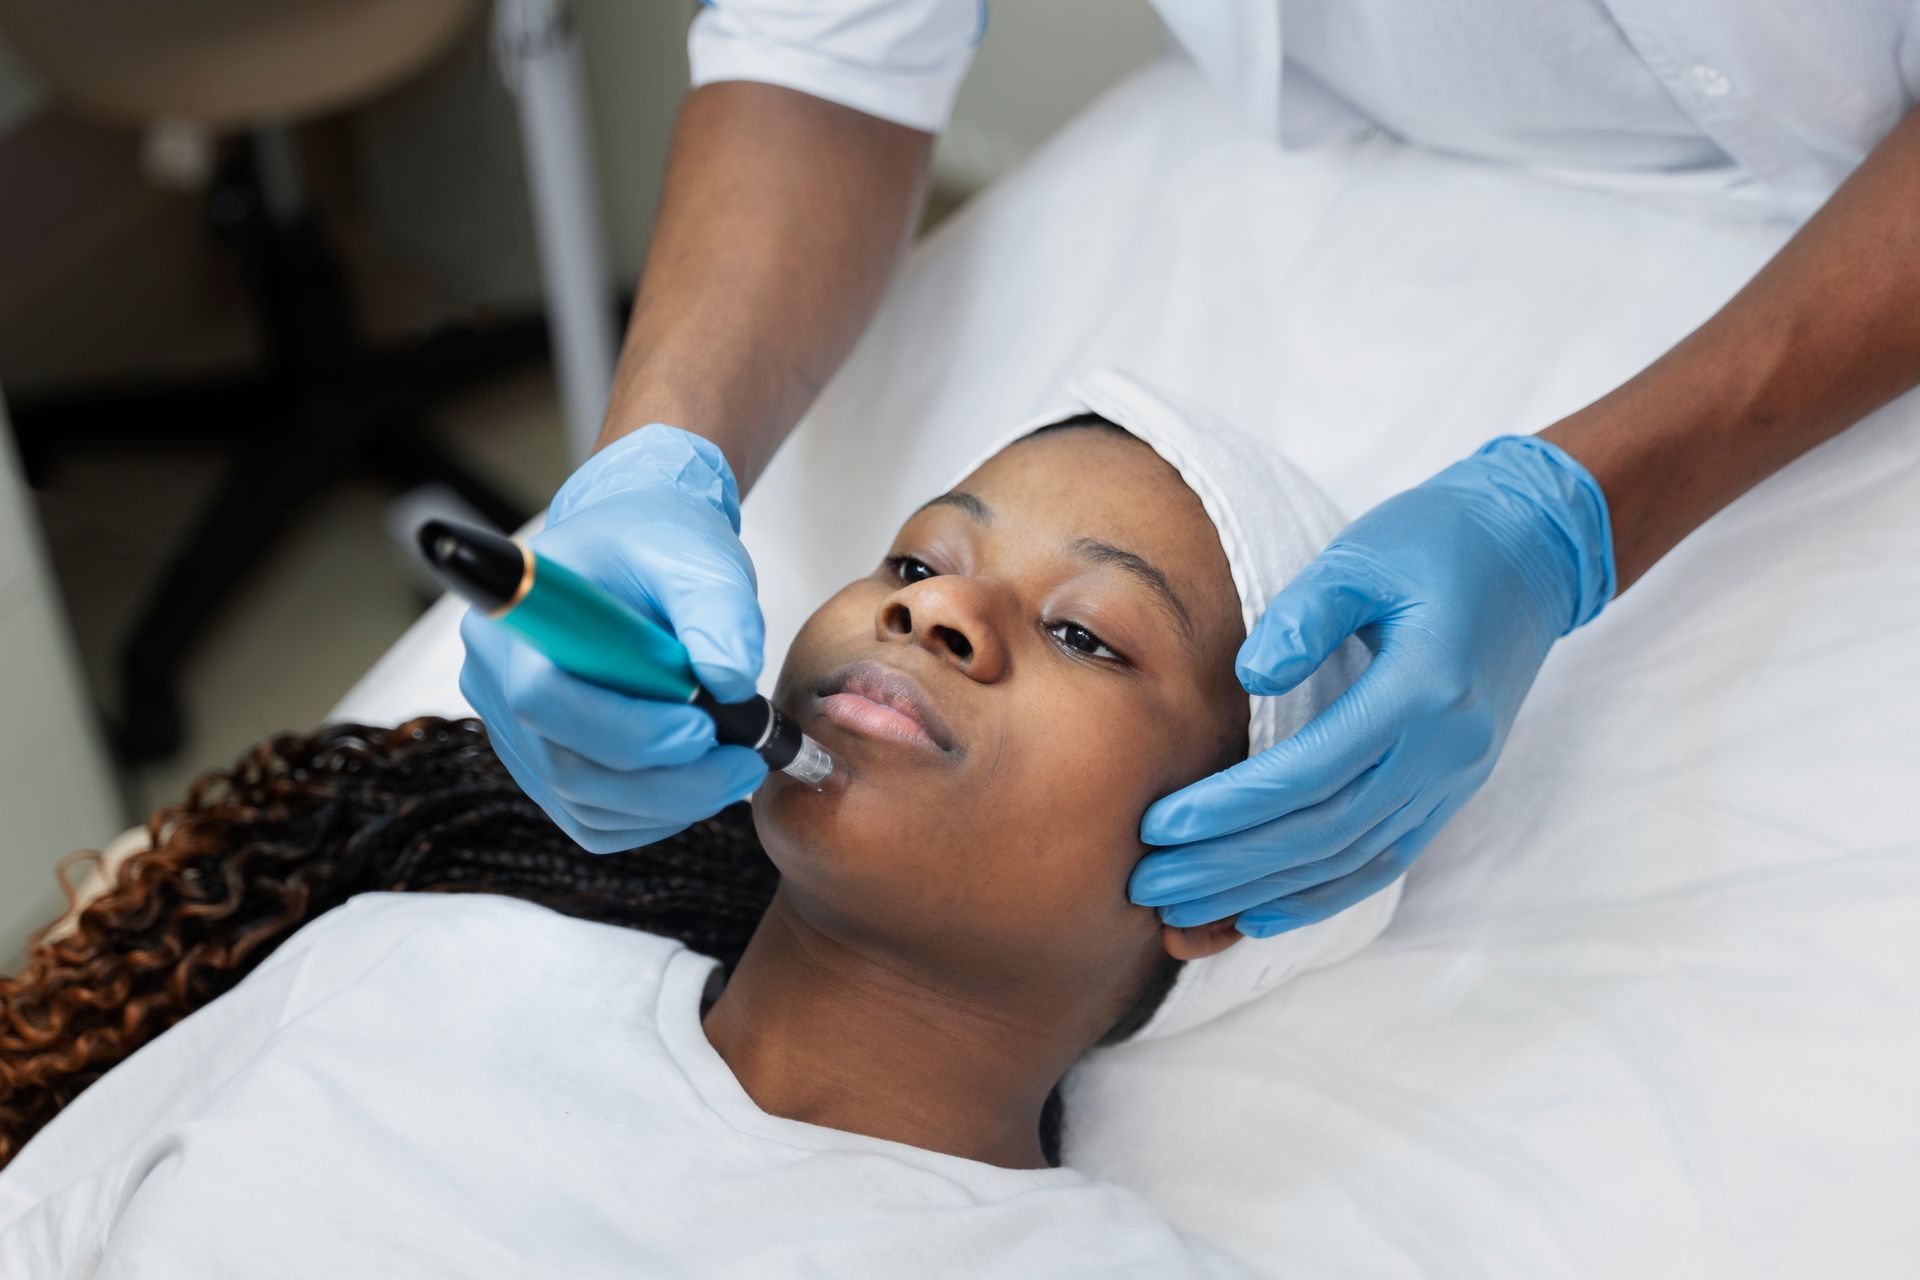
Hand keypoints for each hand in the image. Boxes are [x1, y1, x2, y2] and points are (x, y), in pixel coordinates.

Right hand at [458, 425, 768, 852]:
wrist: (637, 550)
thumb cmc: (657, 543)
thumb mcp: (698, 556)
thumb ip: (718, 610)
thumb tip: (729, 680)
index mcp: (514, 618)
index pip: (543, 697)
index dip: (622, 728)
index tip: (703, 727)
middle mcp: (494, 681)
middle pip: (565, 766)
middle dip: (666, 780)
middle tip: (746, 762)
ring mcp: (513, 732)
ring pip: (584, 803)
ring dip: (671, 802)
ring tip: (739, 765)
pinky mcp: (543, 766)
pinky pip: (592, 818)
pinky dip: (655, 815)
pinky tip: (702, 780)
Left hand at [1129, 436, 1614, 935]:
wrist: (1534, 550)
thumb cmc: (1433, 541)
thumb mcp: (1360, 555)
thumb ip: (1304, 615)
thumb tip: (1248, 679)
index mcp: (1423, 691)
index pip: (1310, 772)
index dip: (1230, 808)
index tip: (1158, 825)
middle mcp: (1445, 751)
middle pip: (1324, 833)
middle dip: (1229, 866)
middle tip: (1147, 886)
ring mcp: (1454, 779)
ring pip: (1350, 862)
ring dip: (1261, 893)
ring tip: (1180, 911)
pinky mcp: (1452, 788)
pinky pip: (1381, 860)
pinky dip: (1317, 895)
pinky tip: (1257, 914)